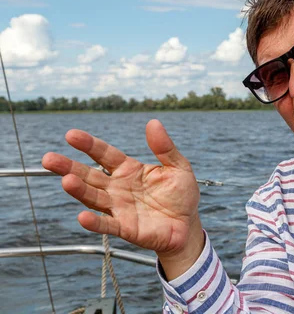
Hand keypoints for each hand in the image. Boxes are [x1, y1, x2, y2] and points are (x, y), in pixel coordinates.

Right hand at [42, 119, 203, 276]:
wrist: (188, 226)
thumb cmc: (181, 195)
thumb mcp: (178, 168)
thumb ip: (164, 148)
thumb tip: (153, 122)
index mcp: (129, 170)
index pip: (105, 155)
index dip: (89, 145)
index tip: (71, 135)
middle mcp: (118, 187)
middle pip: (90, 175)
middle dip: (69, 167)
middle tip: (49, 158)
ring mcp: (119, 208)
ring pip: (94, 198)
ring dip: (79, 190)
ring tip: (66, 181)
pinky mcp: (125, 228)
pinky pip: (107, 224)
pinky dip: (95, 222)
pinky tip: (82, 217)